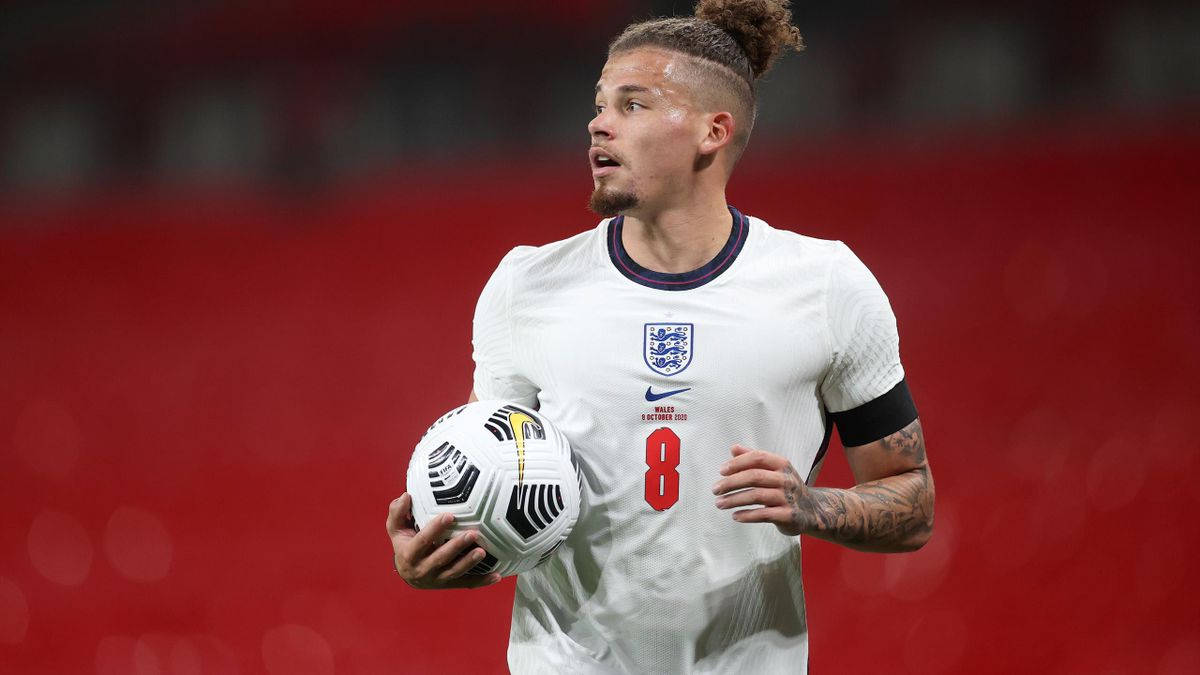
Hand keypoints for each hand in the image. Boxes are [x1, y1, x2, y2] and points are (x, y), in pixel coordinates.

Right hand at [386, 493, 501, 588]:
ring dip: (469, 563)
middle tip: (472, 533)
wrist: (407, 573)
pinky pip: (466, 584)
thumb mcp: (395, 529)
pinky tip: (496, 576)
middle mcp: (423, 569)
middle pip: (441, 558)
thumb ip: (398, 512)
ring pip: (455, 572)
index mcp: (409, 554)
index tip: (450, 516)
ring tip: (482, 552)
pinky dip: (482, 581)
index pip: (423, 540)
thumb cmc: (404, 544)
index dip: (436, 528)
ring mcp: (437, 579)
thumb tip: (406, 496)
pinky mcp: (449, 584)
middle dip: (457, 546)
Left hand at [712, 445, 813, 536]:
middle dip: (731, 482)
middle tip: (715, 490)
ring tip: (719, 504)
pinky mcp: (789, 515)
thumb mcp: (774, 470)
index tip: (721, 471)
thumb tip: (733, 448)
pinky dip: (747, 515)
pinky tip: (735, 516)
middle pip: (754, 476)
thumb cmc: (786, 487)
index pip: (757, 457)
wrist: (813, 510)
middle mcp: (786, 479)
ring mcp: (788, 497)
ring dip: (734, 500)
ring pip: (757, 495)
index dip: (738, 463)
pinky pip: (764, 514)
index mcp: (781, 464)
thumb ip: (754, 459)